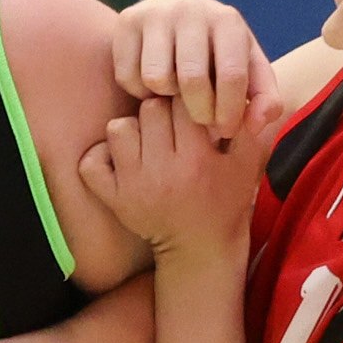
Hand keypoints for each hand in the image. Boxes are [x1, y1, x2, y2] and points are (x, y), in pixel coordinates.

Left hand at [82, 90, 273, 255]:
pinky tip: (122, 159)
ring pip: (119, 128)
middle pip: (150, 109)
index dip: (188, 102)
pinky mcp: (113, 199)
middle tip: (171, 127)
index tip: (193, 113)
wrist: (200, 250)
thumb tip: (247, 93)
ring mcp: (134, 186)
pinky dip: (103, 155)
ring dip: (132, 129)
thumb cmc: (226, 201)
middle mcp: (163, 172)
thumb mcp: (247, 165)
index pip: (183, 103)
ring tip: (148, 142)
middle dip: (161, 111)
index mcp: (197, 160)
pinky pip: (91, 161)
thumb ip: (250, 128)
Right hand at [110, 0, 270, 136]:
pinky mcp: (126, 21)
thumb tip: (257, 124)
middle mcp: (191, 9)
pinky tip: (154, 86)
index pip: (232, 74)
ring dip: (167, 99)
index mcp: (227, 20)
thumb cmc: (218, 57)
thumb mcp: (249, 73)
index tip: (227, 130)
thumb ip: (265, 100)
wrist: (174, 23)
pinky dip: (140, 92)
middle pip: (192, 79)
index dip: (230, 111)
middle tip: (202, 120)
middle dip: (199, 112)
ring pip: (157, 78)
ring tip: (177, 95)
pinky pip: (129, 75)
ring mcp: (155, 12)